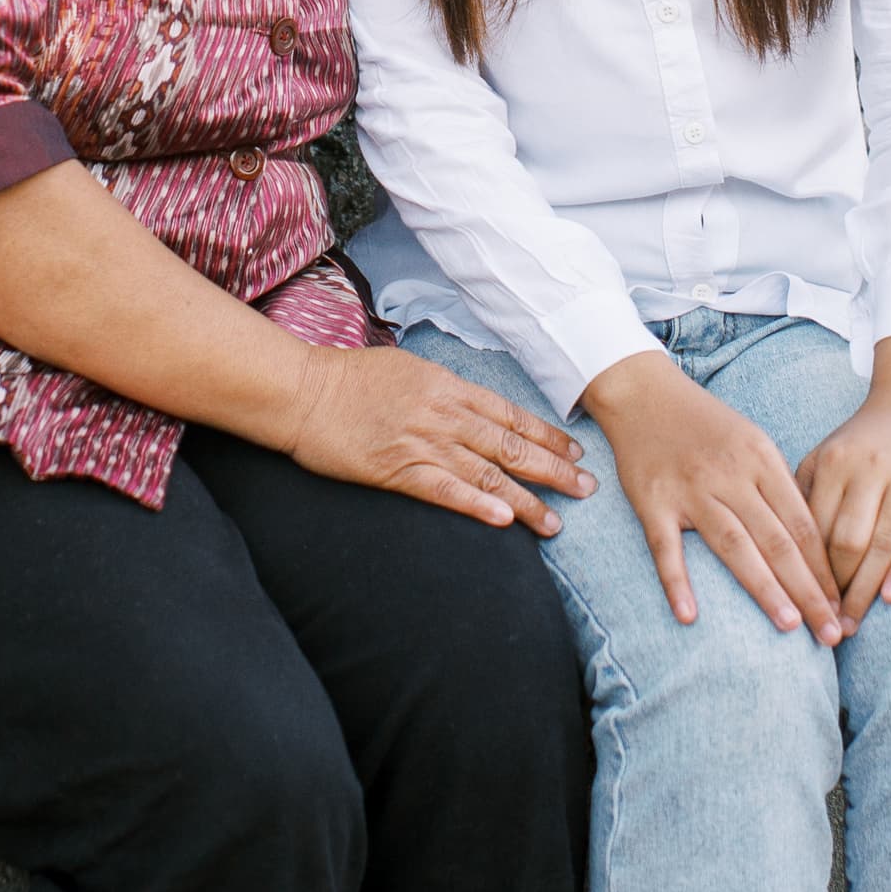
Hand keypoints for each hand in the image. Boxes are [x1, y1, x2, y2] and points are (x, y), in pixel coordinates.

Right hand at [287, 345, 594, 533]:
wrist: (304, 390)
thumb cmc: (350, 378)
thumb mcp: (407, 368)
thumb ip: (442, 388)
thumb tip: (471, 404)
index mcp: (448, 387)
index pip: (511, 414)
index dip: (547, 435)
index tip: (575, 452)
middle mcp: (444, 414)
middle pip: (511, 445)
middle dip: (553, 470)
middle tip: (587, 488)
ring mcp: (422, 442)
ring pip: (488, 473)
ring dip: (526, 500)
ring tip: (557, 523)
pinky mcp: (397, 469)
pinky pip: (446, 491)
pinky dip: (478, 506)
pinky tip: (504, 521)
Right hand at [580, 351, 850, 642]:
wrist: (643, 392)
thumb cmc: (705, 423)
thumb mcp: (752, 441)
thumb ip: (778, 486)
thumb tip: (811, 540)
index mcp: (761, 460)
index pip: (802, 524)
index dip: (825, 569)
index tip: (842, 605)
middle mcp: (731, 476)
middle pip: (777, 541)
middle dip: (809, 591)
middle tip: (832, 633)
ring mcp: (691, 490)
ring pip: (734, 546)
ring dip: (765, 589)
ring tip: (790, 626)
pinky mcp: (652, 501)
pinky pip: (665, 547)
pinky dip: (676, 581)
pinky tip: (689, 616)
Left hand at [796, 337, 890, 619]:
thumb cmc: (862, 442)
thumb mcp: (826, 456)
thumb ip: (804, 494)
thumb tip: (775, 548)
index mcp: (832, 462)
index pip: (812, 526)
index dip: (803, 570)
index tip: (796, 604)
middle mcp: (867, 468)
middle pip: (845, 540)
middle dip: (834, 588)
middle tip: (824, 627)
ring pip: (882, 543)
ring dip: (865, 590)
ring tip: (851, 624)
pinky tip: (890, 597)